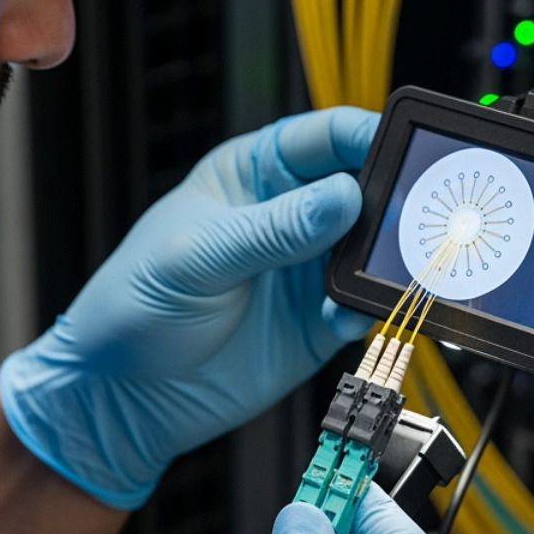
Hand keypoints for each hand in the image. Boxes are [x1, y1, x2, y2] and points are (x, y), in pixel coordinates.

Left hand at [0, 107, 377, 507]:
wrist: (122, 398)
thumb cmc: (132, 307)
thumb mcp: (195, 258)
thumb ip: (272, 229)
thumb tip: (344, 197)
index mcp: (253, 175)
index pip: (324, 138)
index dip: (366, 136)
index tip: (400, 148)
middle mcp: (289, 216)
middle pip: (365, 190)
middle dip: (393, 199)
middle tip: (412, 215)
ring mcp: (306, 270)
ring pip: (373, 250)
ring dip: (388, 258)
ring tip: (389, 269)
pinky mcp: (317, 324)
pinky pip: (363, 308)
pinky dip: (370, 310)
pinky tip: (347, 315)